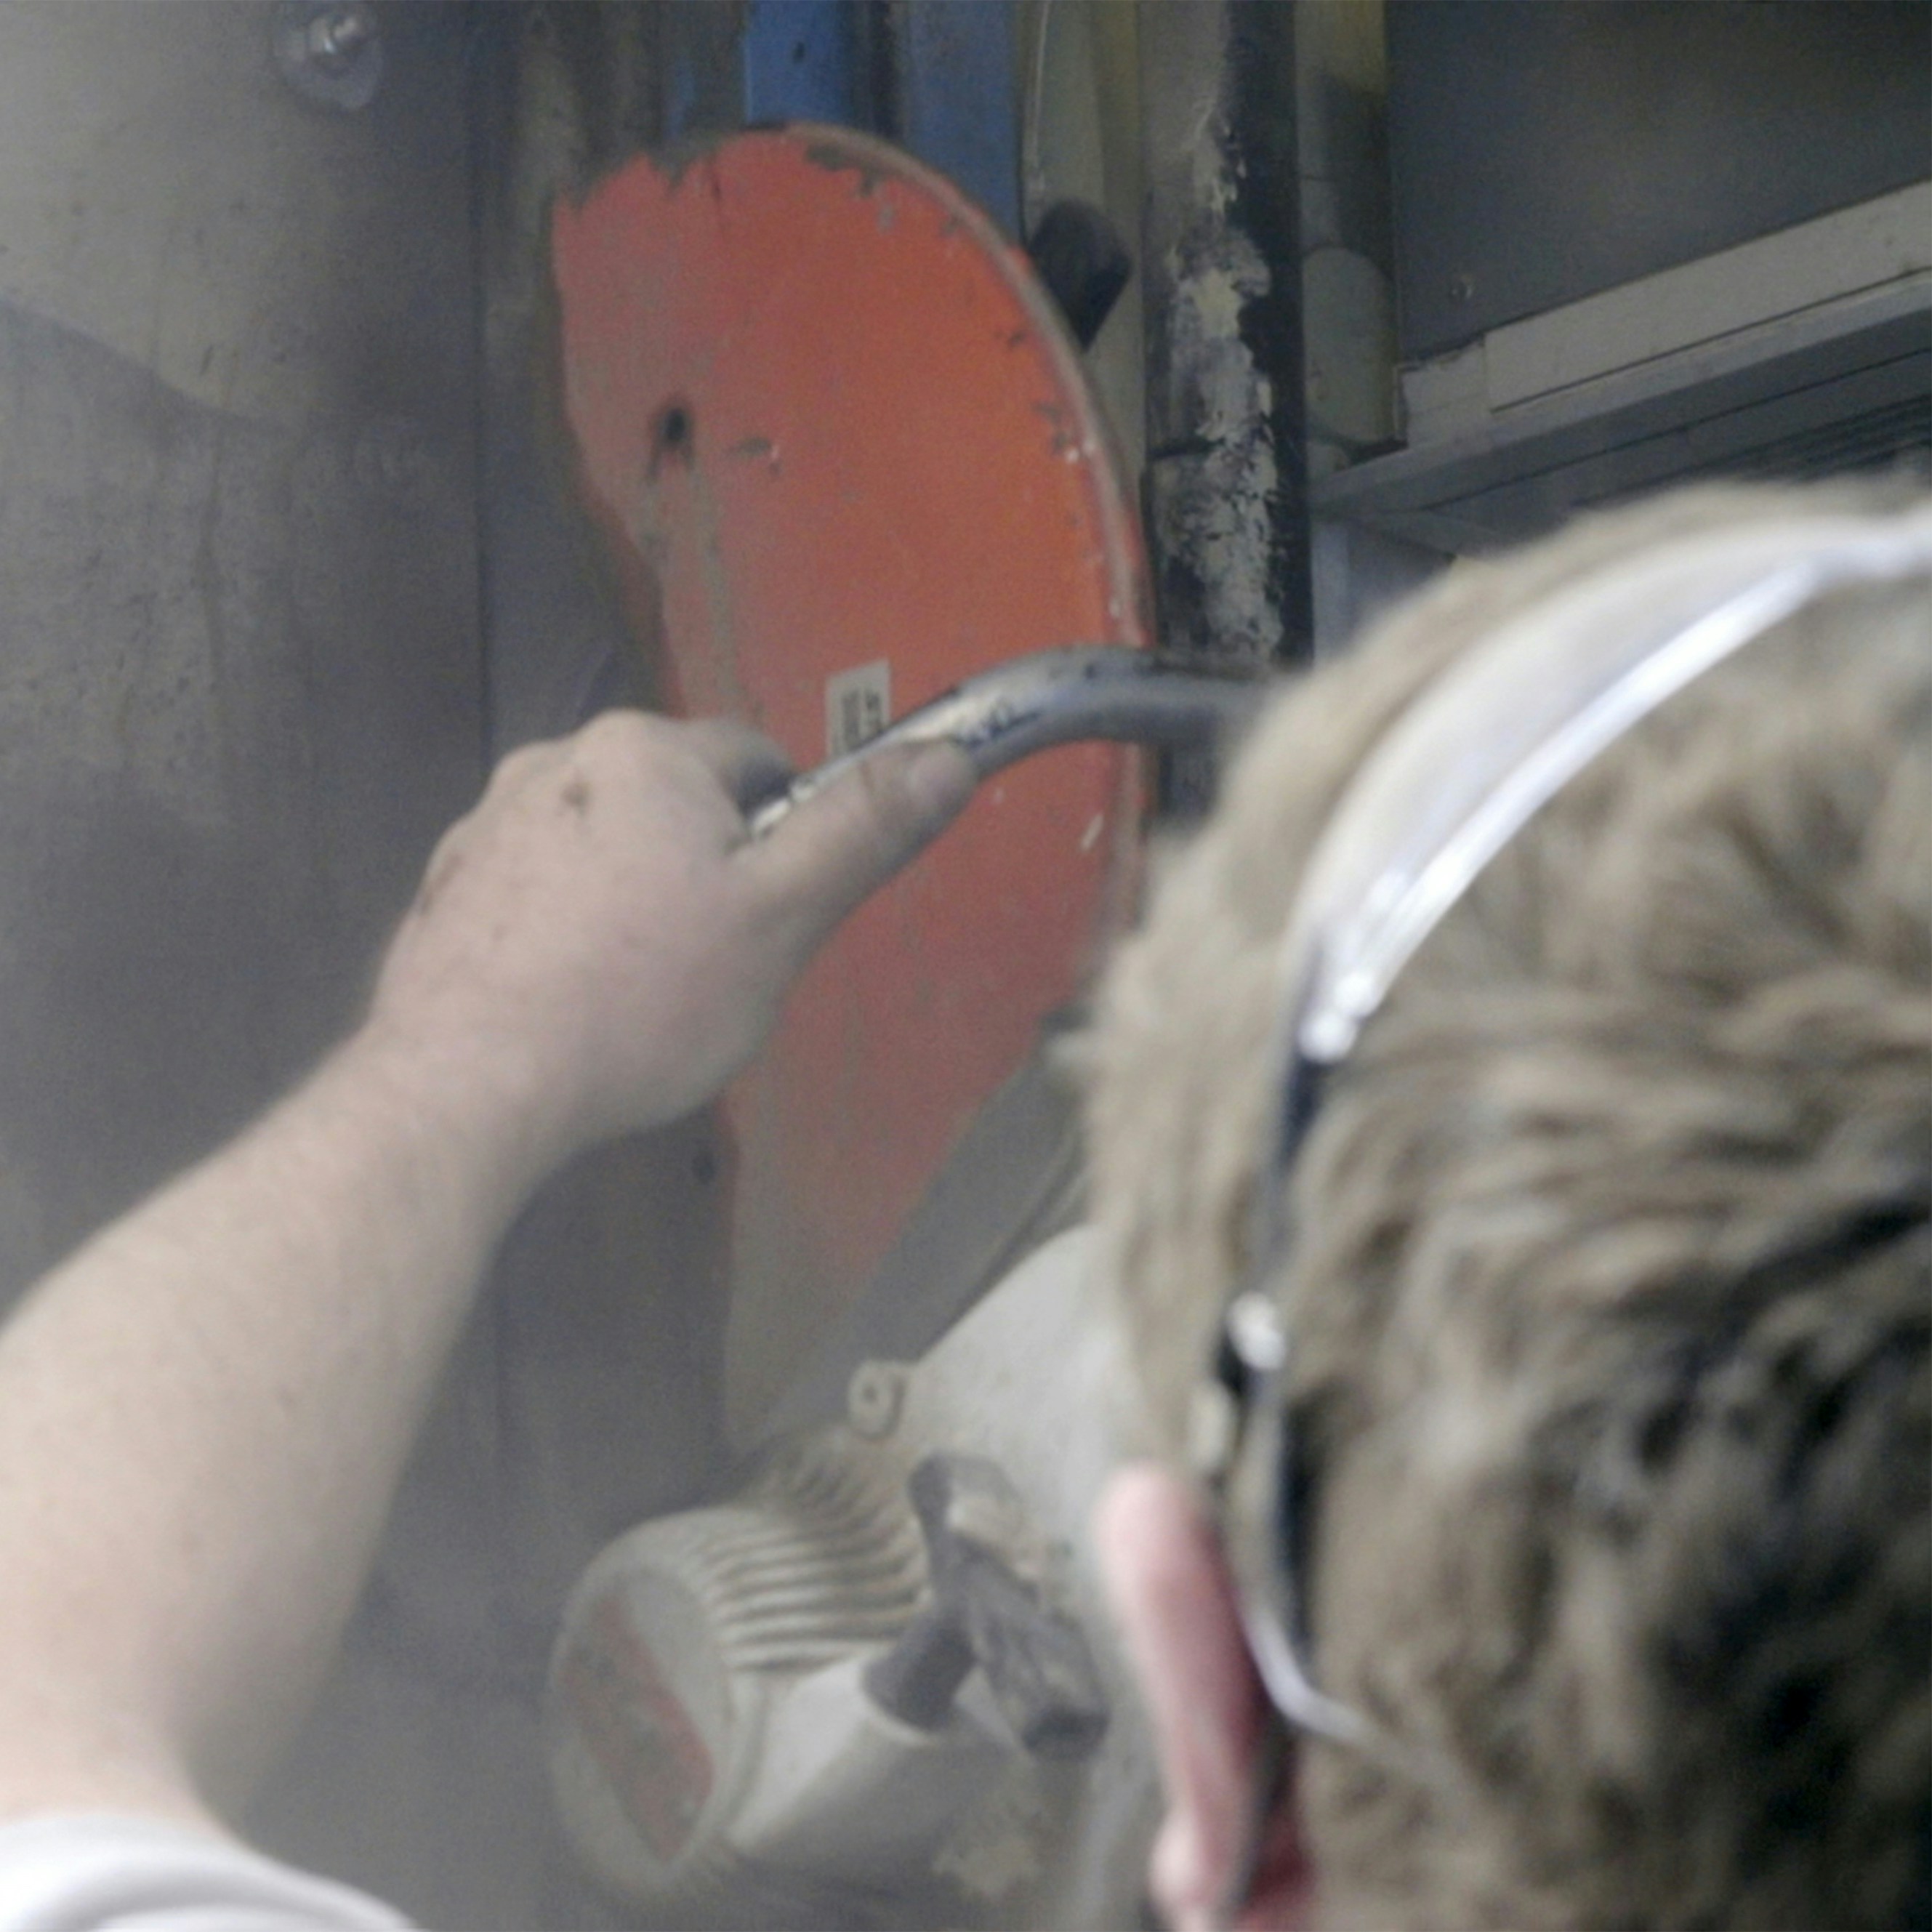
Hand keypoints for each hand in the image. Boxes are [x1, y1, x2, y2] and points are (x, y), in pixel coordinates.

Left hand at [366, 711, 974, 1171]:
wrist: (466, 1086)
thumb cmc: (641, 1000)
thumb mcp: (780, 917)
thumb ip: (861, 830)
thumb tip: (948, 756)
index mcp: (645, 750)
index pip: (755, 760)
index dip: (784, 835)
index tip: (775, 913)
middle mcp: (555, 759)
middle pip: (673, 803)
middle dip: (703, 869)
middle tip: (711, 966)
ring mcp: (485, 823)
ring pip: (602, 848)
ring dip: (631, 898)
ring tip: (634, 996)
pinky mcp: (446, 891)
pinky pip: (536, 893)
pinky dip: (563, 933)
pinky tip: (568, 1005)